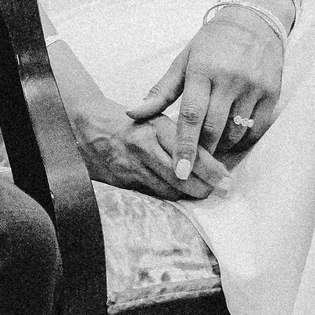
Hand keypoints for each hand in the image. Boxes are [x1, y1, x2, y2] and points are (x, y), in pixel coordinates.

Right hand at [73, 91, 229, 199]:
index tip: (227, 179)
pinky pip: (153, 194)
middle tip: (221, 190)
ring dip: (188, 193)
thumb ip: (180, 137)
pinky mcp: (122, 181)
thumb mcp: (155, 119)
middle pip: (183, 177)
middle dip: (205, 187)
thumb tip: (212, 159)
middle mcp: (144, 146)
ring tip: (201, 191)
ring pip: (170, 190)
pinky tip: (176, 191)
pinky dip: (168, 195)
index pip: (191, 152)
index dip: (211, 169)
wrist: (88, 126)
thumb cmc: (130, 124)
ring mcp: (132, 166)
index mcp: (156, 127)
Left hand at [128, 7, 284, 180]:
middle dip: (201, 151)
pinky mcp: (272, 93)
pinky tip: (230, 139)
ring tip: (209, 147)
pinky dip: (241, 140)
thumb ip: (160, 91)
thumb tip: (133, 114)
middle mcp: (229, 79)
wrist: (255, 21)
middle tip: (191, 164)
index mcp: (202, 69)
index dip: (185, 145)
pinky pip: (255, 129)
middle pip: (213, 128)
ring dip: (220, 147)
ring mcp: (253, 87)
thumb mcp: (183, 60)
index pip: (191, 115)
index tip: (179, 170)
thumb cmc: (212, 43)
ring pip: (234, 132)